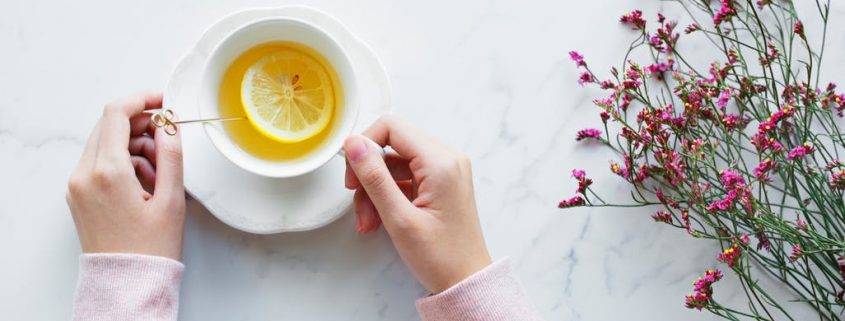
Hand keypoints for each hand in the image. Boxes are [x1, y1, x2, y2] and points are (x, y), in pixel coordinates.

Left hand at [66, 92, 185, 259]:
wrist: (127, 281)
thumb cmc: (150, 248)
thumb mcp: (171, 199)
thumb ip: (171, 155)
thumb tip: (169, 124)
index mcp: (107, 172)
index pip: (116, 113)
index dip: (142, 99)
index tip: (162, 101)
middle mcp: (84, 174)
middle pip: (109, 125)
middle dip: (141, 125)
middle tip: (167, 141)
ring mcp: (77, 185)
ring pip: (105, 143)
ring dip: (133, 145)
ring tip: (159, 173)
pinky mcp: (78, 194)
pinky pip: (99, 162)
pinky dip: (122, 161)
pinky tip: (144, 182)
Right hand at [344, 116, 491, 292]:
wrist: (467, 282)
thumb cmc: (441, 257)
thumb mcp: (399, 218)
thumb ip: (374, 177)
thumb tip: (354, 144)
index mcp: (441, 162)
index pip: (392, 127)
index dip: (365, 145)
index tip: (352, 173)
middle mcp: (446, 159)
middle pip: (392, 145)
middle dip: (368, 173)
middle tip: (356, 200)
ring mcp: (445, 171)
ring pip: (394, 164)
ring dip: (375, 190)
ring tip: (367, 222)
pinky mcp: (440, 184)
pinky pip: (405, 178)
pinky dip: (388, 196)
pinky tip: (378, 220)